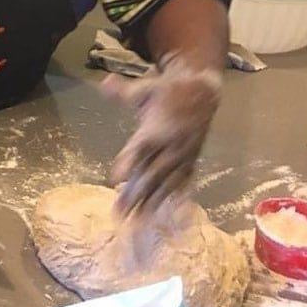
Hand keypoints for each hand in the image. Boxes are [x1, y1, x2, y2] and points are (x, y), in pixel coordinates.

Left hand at [102, 56, 221, 217]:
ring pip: (166, 183)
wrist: (202, 91)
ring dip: (152, 203)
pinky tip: (177, 221)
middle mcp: (171, 145)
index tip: (114, 178)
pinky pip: (185, 184)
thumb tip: (104, 83)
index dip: (128, 161)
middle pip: (151, 172)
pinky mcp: (191, 161)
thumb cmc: (166, 90)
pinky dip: (181, 202)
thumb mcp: (144, 87)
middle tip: (118, 213)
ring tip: (137, 223)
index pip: (141, 147)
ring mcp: (183, 155)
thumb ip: (123, 91)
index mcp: (157, 126)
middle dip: (135, 193)